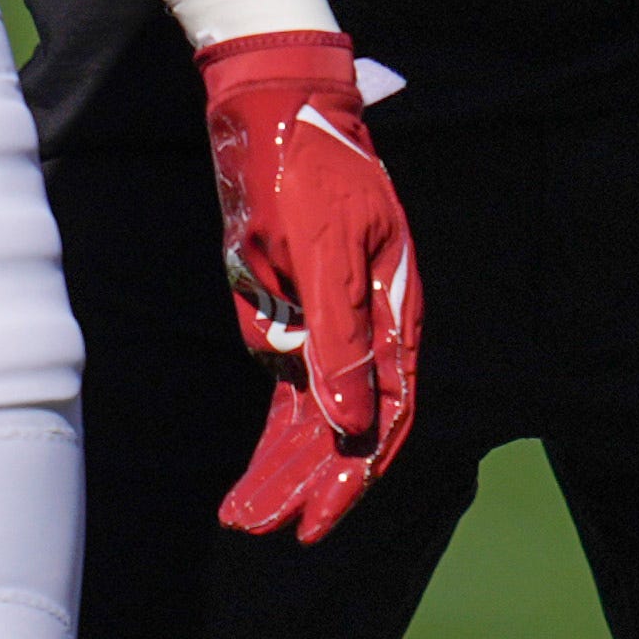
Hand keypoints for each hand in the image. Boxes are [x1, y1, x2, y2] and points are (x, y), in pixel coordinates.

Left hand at [197, 30, 420, 540]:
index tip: (316, 522)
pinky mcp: (291, 318)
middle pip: (346, 428)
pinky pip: (285, 397)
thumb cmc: (308, 170)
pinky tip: (250, 480)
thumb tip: (352, 430)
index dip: (353, 475)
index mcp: (393, 311)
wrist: (271, 107)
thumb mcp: (326, 251)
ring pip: (311, 422)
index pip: (384, 414)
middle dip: (310, 485)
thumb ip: (340, 341)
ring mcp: (327, 325)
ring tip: (244, 519)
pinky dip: (270, 440)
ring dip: (282, 473)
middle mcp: (367, 328)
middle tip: (270, 531)